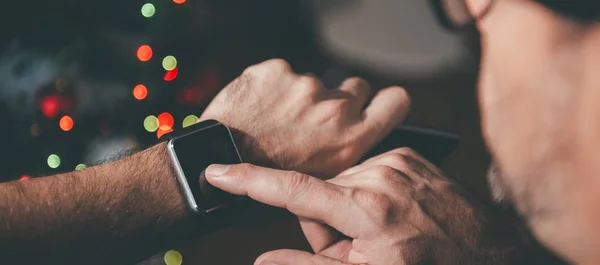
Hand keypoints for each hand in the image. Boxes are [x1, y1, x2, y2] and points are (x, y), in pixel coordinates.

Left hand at [200, 59, 409, 176]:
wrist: (219, 161)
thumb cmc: (267, 180)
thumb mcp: (320, 183)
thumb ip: (344, 157)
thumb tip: (351, 149)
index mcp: (352, 138)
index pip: (396, 102)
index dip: (386, 101)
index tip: (374, 104)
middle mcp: (336, 108)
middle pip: (355, 87)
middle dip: (338, 99)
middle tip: (312, 119)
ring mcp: (305, 85)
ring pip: (313, 82)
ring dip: (298, 96)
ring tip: (273, 121)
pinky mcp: (276, 70)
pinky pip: (280, 73)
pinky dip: (270, 87)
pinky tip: (256, 108)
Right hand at [205, 148, 530, 264]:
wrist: (487, 251)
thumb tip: (261, 261)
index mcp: (367, 209)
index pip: (294, 191)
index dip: (250, 182)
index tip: (218, 171)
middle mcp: (380, 175)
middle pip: (320, 196)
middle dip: (326, 225)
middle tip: (354, 247)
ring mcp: (397, 161)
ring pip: (342, 185)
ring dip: (349, 211)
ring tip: (380, 232)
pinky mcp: (408, 155)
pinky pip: (366, 172)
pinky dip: (369, 195)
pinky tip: (391, 214)